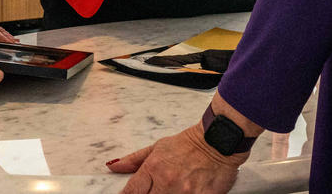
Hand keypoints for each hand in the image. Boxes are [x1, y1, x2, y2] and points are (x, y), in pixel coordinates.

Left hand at [108, 125, 245, 193]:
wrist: (218, 142)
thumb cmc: (189, 144)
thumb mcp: (158, 147)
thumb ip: (135, 159)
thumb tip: (113, 166)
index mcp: (154, 168)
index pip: (131, 192)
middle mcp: (167, 182)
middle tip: (154, 191)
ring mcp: (184, 193)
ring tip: (170, 190)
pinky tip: (183, 193)